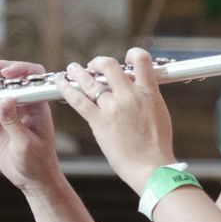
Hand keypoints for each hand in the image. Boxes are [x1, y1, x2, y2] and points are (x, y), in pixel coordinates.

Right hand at [0, 60, 61, 194]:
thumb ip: (14, 122)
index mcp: (36, 104)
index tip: (5, 74)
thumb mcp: (26, 144)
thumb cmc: (38, 163)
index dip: (19, 68)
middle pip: (7, 78)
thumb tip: (4, 100)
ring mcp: (6, 112)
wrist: (32, 181)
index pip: (32, 75)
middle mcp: (22, 104)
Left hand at [59, 48, 175, 193]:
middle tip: (93, 66)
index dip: (131, 55)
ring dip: (78, 72)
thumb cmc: (157, 146)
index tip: (124, 61)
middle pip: (109, 66)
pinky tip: (61, 84)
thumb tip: (135, 89)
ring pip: (90, 81)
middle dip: (98, 63)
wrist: (152, 167)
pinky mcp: (100, 121)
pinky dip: (67, 90)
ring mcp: (113, 107)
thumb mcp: (159, 114)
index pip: (141, 60)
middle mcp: (130, 95)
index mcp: (149, 92)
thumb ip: (147, 98)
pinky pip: (79, 100)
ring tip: (72, 69)